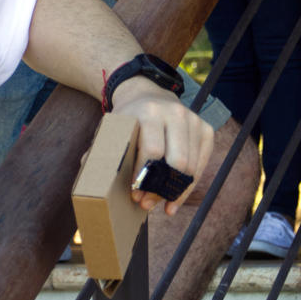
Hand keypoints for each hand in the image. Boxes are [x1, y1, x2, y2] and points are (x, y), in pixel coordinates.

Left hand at [110, 82, 213, 214]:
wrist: (148, 94)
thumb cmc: (127, 119)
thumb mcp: (112, 128)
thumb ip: (100, 152)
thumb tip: (94, 184)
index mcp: (150, 112)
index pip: (153, 151)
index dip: (144, 176)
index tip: (133, 193)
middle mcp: (176, 114)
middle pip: (177, 162)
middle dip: (161, 188)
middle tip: (145, 203)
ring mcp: (194, 121)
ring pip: (191, 168)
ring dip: (175, 192)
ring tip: (159, 205)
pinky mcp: (206, 130)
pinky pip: (201, 166)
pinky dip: (188, 187)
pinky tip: (174, 201)